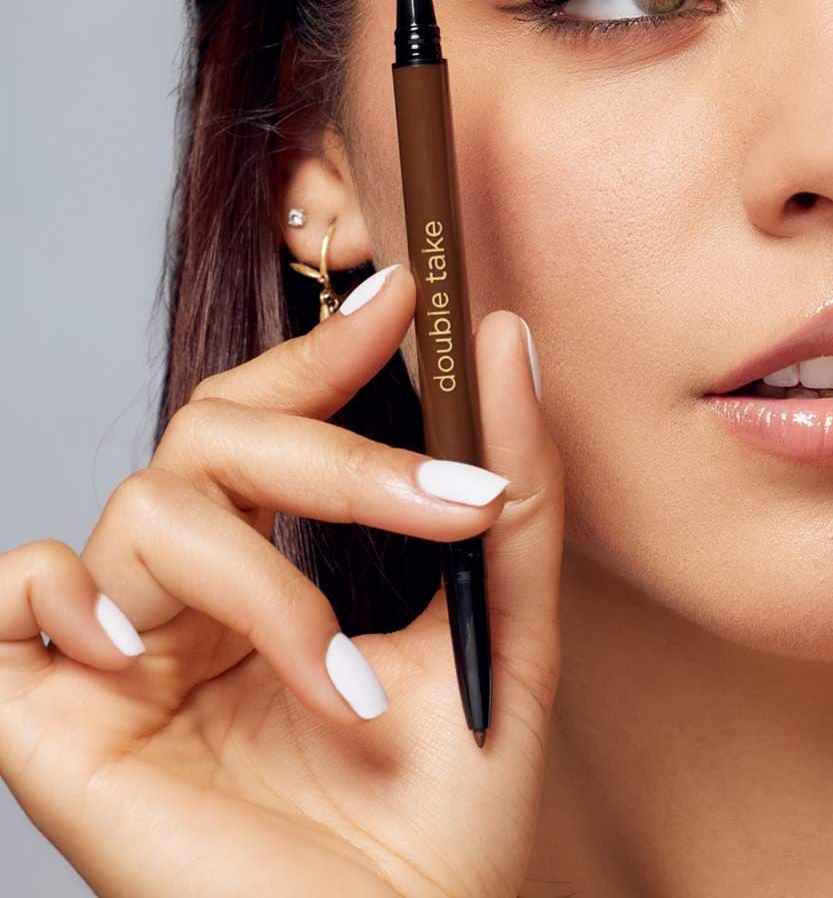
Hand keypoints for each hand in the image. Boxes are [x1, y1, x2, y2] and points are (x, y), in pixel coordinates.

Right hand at [0, 264, 562, 897]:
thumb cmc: (448, 810)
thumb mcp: (501, 626)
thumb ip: (513, 489)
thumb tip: (506, 340)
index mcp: (280, 570)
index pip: (278, 420)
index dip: (326, 344)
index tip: (405, 291)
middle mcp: (194, 598)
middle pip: (217, 436)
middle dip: (336, 455)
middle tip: (442, 498)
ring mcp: (120, 653)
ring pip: (150, 510)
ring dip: (268, 587)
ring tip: (342, 692)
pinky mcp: (50, 718)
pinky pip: (12, 595)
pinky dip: (72, 594)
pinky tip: (148, 657)